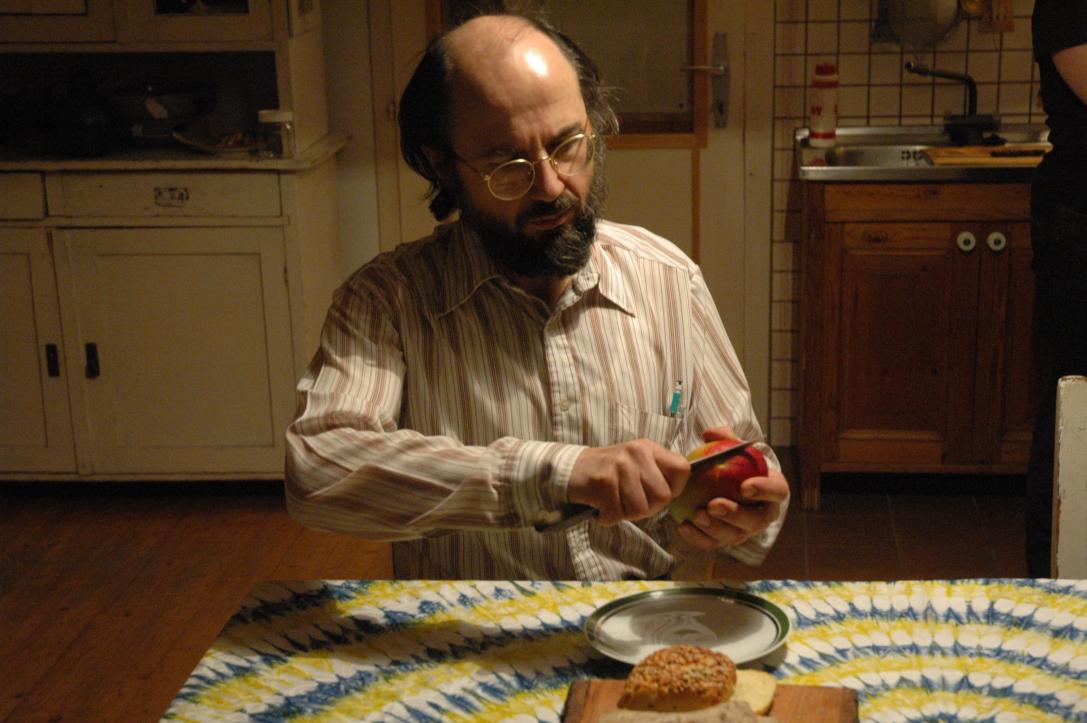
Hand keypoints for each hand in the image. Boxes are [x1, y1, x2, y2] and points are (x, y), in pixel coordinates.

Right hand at [568, 439, 688, 525]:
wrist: (570, 469)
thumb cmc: (608, 471)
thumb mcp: (636, 462)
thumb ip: (657, 474)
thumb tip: (675, 494)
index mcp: (649, 448)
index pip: (682, 470)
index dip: (675, 488)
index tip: (657, 492)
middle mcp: (636, 453)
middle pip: (662, 496)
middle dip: (647, 507)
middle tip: (629, 501)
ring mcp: (620, 467)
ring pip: (640, 509)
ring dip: (625, 513)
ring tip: (613, 501)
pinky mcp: (603, 483)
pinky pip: (617, 514)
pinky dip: (608, 517)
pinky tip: (601, 505)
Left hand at [676, 426, 789, 550]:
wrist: (727, 486)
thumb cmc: (736, 465)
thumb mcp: (734, 449)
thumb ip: (725, 439)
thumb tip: (710, 434)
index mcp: (773, 491)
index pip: (777, 492)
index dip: (764, 490)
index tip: (745, 486)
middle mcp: (763, 515)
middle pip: (756, 521)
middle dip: (735, 515)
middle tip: (714, 505)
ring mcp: (746, 531)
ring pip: (734, 536)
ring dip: (715, 528)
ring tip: (697, 515)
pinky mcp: (727, 541)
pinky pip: (714, 543)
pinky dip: (698, 538)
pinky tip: (683, 527)